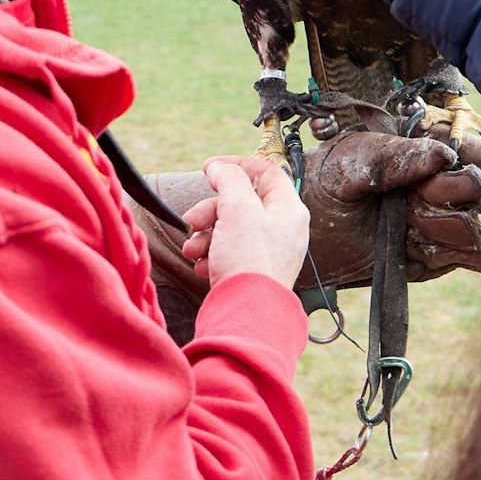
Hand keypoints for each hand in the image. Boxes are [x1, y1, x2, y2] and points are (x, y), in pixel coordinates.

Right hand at [179, 157, 308, 288]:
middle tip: (192, 220)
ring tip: (192, 249)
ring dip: (205, 235)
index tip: (209, 168)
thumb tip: (219, 166)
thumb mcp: (238, 208)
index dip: (236, 165)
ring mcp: (267, 253)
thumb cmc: (249, 261)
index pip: (266, 172)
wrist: (245, 313)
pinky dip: (211, 255)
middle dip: (210, 210)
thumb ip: (229, 179)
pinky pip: (228, 253)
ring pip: (230, 229)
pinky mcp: (251, 272)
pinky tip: (202, 266)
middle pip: (242, 203)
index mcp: (288, 210)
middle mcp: (282, 230)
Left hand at [299, 122, 480, 286]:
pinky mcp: (438, 256)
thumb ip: (395, 157)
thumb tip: (443, 155)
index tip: (457, 157)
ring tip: (412, 224)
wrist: (299, 234)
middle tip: (418, 196)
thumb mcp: (352, 162)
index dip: (476, 150)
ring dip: (449, 224)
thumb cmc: (324, 185)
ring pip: (477, 221)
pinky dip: (467, 251)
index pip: (469, 146)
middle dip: (454, 191)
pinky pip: (477, 255)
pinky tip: (429, 246)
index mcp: (420, 153)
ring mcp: (439, 222)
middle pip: (477, 187)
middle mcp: (436, 187)